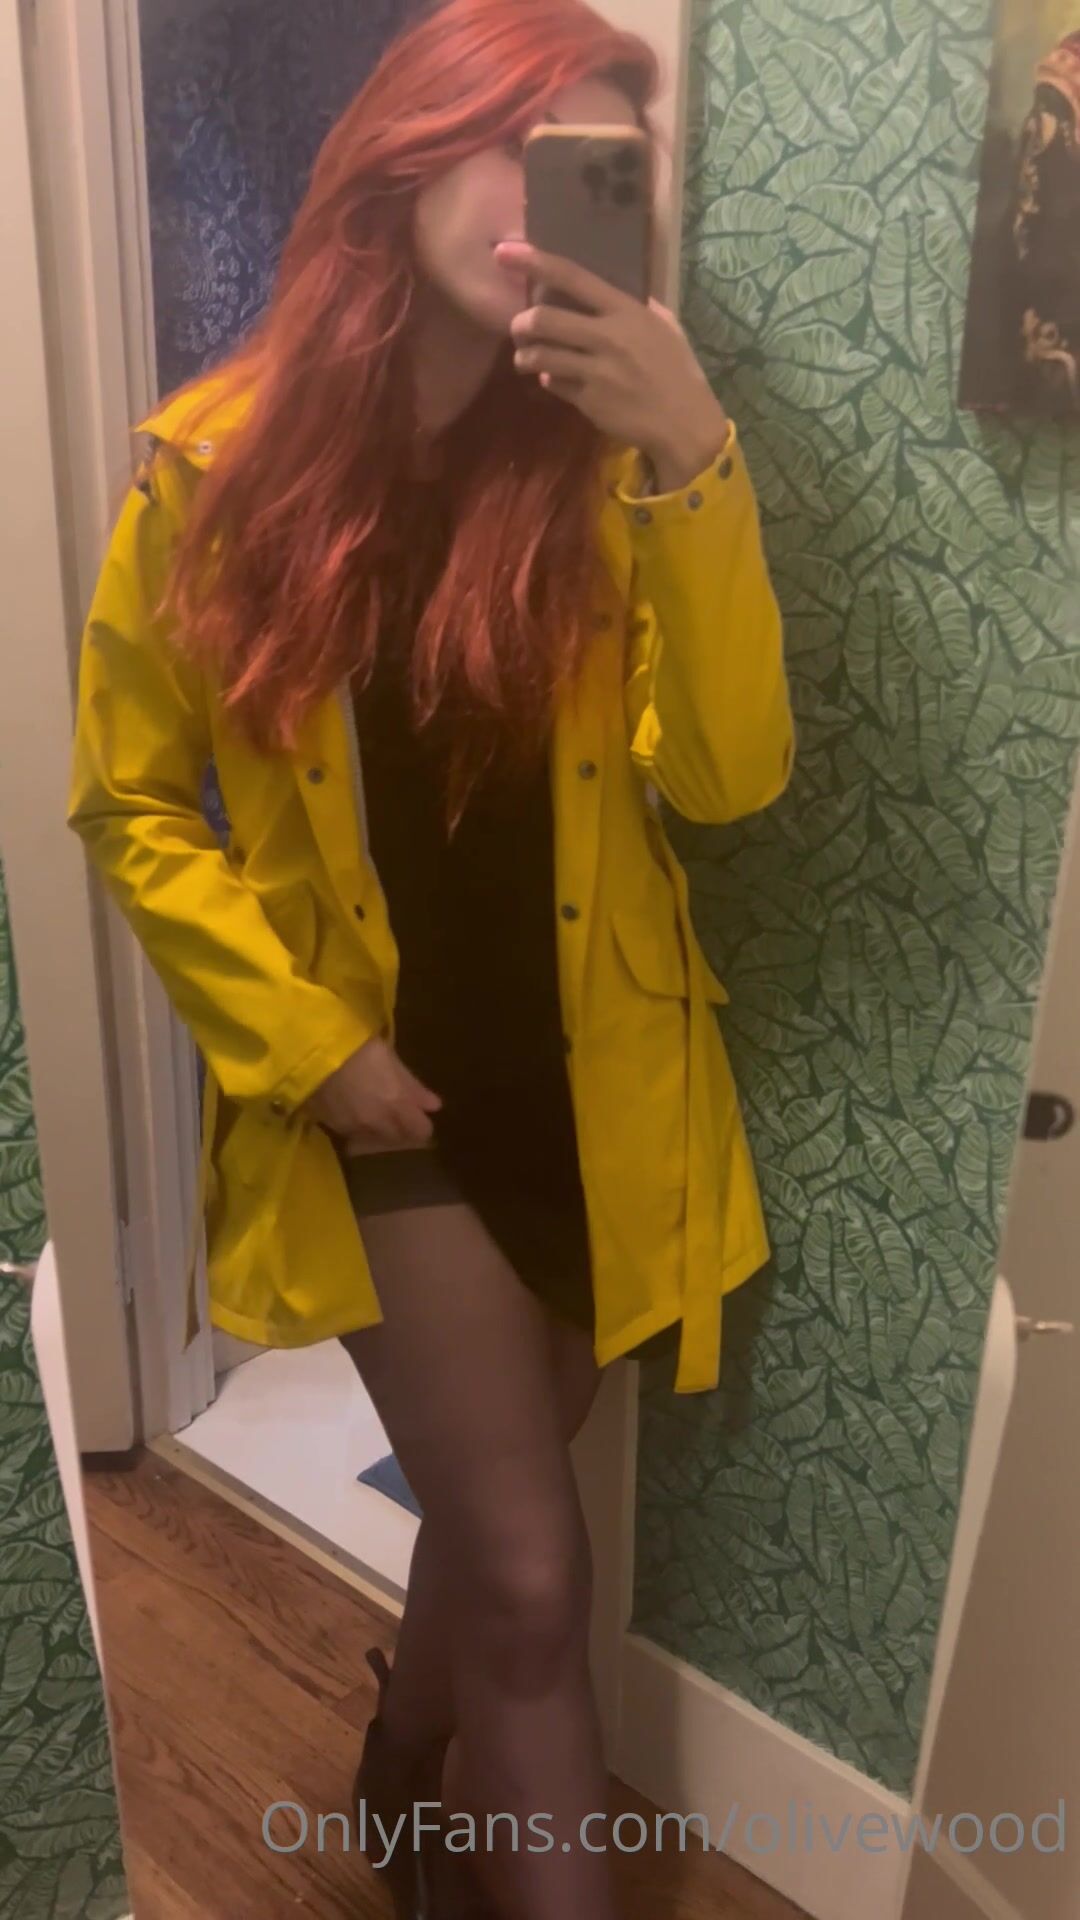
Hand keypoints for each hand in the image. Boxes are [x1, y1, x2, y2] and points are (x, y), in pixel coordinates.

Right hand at [303, 1035, 442, 1155]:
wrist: (312, 1051)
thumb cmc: (358, 1047)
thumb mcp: (391, 1060)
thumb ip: (413, 1087)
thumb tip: (434, 1106)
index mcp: (397, 1106)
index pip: (421, 1132)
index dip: (422, 1125)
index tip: (418, 1115)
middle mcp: (377, 1124)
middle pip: (396, 1139)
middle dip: (400, 1130)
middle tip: (396, 1114)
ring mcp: (352, 1128)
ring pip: (372, 1140)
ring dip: (377, 1132)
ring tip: (373, 1113)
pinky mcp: (330, 1126)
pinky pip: (350, 1135)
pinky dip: (355, 1129)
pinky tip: (352, 1112)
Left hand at [497, 240, 729, 492]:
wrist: (683, 423)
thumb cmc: (677, 370)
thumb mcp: (664, 326)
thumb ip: (633, 306)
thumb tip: (605, 287)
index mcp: (626, 310)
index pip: (572, 277)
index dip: (535, 261)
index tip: (504, 251)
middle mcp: (607, 337)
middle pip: (544, 319)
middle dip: (521, 323)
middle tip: (518, 327)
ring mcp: (596, 371)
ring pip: (541, 356)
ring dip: (525, 356)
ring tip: (525, 358)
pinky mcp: (589, 401)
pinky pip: (554, 384)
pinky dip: (548, 380)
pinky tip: (553, 379)